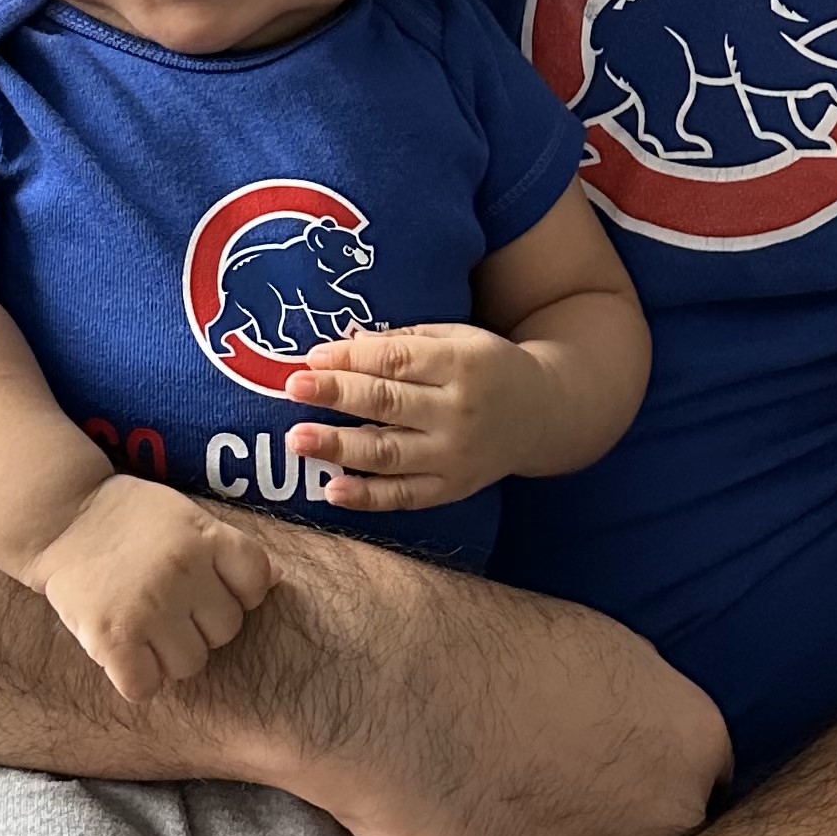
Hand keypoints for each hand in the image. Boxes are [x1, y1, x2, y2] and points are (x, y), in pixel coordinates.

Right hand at [34, 475, 277, 700]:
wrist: (61, 518)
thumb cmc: (131, 520)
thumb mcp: (188, 518)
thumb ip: (229, 551)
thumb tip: (277, 582)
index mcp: (206, 537)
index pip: (256, 584)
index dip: (237, 592)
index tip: (207, 586)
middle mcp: (183, 572)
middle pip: (226, 631)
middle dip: (201, 624)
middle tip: (167, 604)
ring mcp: (148, 607)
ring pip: (190, 664)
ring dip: (170, 655)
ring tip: (144, 626)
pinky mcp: (112, 638)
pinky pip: (145, 687)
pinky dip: (137, 679)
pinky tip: (125, 652)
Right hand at [260, 543, 733, 835]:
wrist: (396, 691)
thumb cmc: (482, 652)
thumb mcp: (600, 656)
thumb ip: (642, 715)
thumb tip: (638, 746)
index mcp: (694, 746)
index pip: (707, 793)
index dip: (656, 796)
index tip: (618, 796)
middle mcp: (670, 822)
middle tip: (567, 830)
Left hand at [286, 324, 552, 511]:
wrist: (544, 415)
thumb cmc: (489, 367)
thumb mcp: (458, 338)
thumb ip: (405, 342)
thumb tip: (345, 343)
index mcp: (463, 364)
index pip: (397, 361)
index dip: (351, 358)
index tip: (312, 356)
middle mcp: (459, 412)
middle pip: (387, 403)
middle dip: (336, 394)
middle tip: (292, 386)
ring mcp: (455, 455)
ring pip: (388, 453)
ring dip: (338, 446)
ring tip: (297, 438)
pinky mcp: (452, 489)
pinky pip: (403, 496)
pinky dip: (366, 496)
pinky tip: (332, 490)